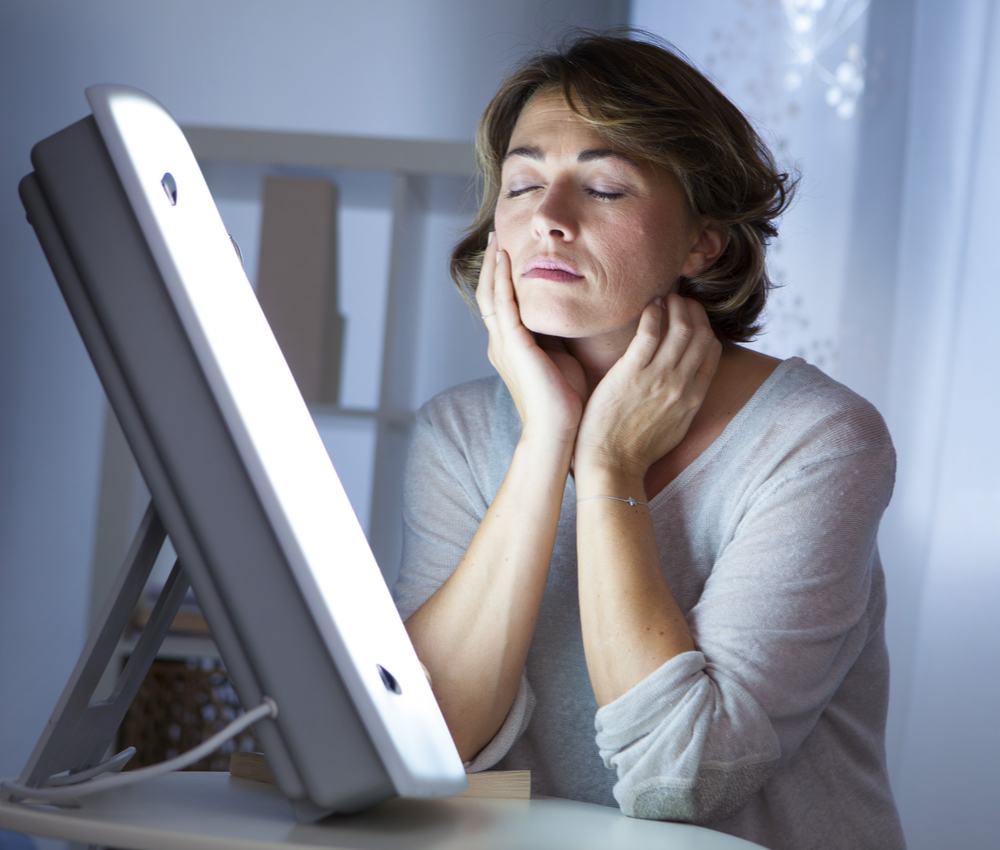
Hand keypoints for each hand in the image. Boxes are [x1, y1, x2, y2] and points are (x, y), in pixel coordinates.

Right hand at [476, 234, 585, 444]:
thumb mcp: (561, 359)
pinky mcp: (514, 346)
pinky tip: (506, 259)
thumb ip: (558, 337)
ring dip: (493, 264)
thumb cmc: (566, 403)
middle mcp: (501, 343)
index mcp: (511, 347)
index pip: (501, 303)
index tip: (509, 251)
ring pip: (491, 294)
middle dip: (492, 264)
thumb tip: (571, 316)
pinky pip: (503, 304)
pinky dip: (502, 280)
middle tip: (496, 235)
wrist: (559, 432)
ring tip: (497, 238)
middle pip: (489, 293)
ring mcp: (504, 344)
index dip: (502, 277)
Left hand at [574, 293, 720, 479]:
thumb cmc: (635, 449)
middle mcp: (681, 385)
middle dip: (692, 309)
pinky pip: (649, 333)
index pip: (712, 350)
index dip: (704, 326)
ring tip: (664, 296)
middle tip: (678, 299)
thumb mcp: (674, 428)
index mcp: (693, 398)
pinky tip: (649, 306)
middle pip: (700, 333)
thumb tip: (685, 383)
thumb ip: (684, 402)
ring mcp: (658, 379)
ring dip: (675, 305)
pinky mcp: (631, 374)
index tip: (691, 315)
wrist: (611, 465)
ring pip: (680, 327)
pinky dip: (653, 313)